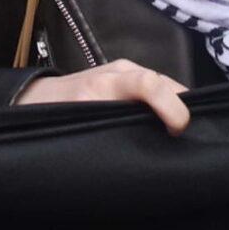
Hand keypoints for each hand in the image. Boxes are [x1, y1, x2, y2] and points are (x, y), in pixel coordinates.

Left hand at [15, 59, 191, 133]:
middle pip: (166, 83)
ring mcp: (127, 71)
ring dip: (177, 109)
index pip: (146, 83)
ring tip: (184, 136)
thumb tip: (138, 158)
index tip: (177, 131)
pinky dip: (169, 106)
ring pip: (166, 86)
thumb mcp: (76, 127)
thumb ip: (105, 132)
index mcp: (104, 83)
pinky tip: (173, 126)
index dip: (169, 105)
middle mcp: (121, 71)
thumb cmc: (55, 113)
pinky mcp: (131, 78)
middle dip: (183, 109)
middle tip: (189, 141)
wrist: (39, 96)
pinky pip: (158, 89)